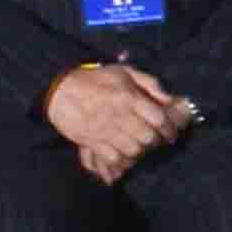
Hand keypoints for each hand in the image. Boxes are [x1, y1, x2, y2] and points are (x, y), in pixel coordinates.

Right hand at [46, 60, 187, 183]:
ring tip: (141, 146)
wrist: (61, 90)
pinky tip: (124, 154)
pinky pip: (112, 158)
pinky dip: (121, 160)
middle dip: (156, 141)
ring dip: (141, 150)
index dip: (169, 128)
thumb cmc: (95, 79)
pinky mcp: (92, 141)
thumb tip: (169, 98)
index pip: (158, 118)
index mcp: (129, 97)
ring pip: (132, 150)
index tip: (171, 133)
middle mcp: (119, 115)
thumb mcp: (125, 72)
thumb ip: (150, 83)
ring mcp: (105, 130)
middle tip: (157, 140)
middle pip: (147, 137)